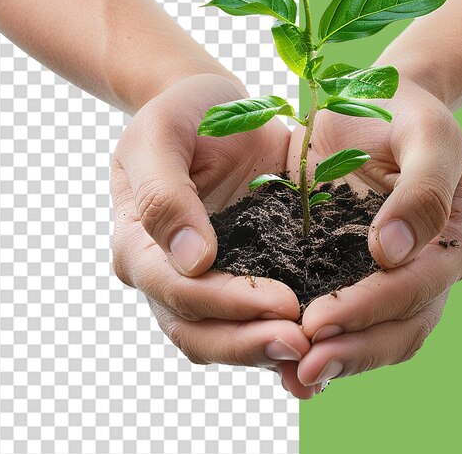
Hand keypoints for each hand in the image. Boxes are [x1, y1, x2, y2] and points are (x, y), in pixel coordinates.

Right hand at [110, 74, 315, 396]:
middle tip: (303, 346)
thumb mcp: (160, 136)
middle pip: (198, 330)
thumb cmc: (180, 114)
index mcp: (140, 245)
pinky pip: (257, 313)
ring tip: (315, 354)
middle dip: (248, 343)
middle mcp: (168, 273)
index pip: (176, 290)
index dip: (225, 303)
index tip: (280, 303)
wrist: (210, 107)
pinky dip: (280, 330)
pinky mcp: (244, 268)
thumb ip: (164, 194)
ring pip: (226, 335)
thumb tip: (192, 259)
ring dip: (266, 350)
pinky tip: (321, 339)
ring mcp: (207, 277)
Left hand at [285, 78, 461, 388]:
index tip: (320, 320)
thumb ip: (423, 190)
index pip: (416, 289)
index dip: (370, 309)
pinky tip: (284, 356)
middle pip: (400, 328)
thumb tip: (394, 252)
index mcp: (454, 241)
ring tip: (292, 376)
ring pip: (376, 336)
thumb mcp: (428, 135)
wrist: (379, 102)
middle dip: (353, 350)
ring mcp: (392, 275)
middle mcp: (428, 269)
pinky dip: (323, 339)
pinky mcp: (354, 269)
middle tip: (302, 369)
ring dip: (338, 359)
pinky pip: (345, 315)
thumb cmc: (408, 113)